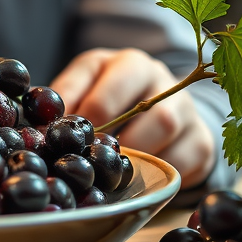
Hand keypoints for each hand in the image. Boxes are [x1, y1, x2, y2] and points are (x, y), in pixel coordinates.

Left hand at [50, 48, 214, 187]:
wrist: (156, 103)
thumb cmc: (109, 92)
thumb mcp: (85, 83)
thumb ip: (66, 95)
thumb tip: (40, 121)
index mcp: (131, 63)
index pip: (114, 86)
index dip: (91, 115)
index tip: (72, 136)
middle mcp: (165, 82)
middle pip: (152, 111)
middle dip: (120, 138)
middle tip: (94, 158)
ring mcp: (188, 111)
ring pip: (170, 134)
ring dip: (138, 156)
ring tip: (112, 170)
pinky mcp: (201, 142)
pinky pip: (186, 163)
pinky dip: (159, 175)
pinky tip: (139, 179)